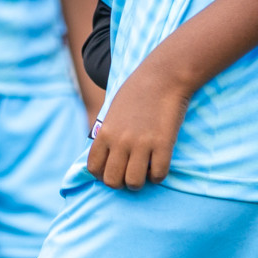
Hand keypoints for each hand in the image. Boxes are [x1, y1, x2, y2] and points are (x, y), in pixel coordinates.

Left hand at [87, 59, 190, 190]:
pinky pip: (158, 174)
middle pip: (112, 181)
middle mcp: (120, 141)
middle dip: (121, 182)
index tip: (113, 170)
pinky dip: (158, 175)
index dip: (102, 174)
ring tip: (145, 171)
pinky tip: (159, 164)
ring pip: (134, 182)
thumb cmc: (138, 90)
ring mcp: (142, 143)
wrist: (163, 75)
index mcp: (104, 132)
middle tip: (130, 172)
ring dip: (139, 181)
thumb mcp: (113, 110)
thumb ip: (108, 132)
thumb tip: (106, 153)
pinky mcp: (163, 143)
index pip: (93, 168)